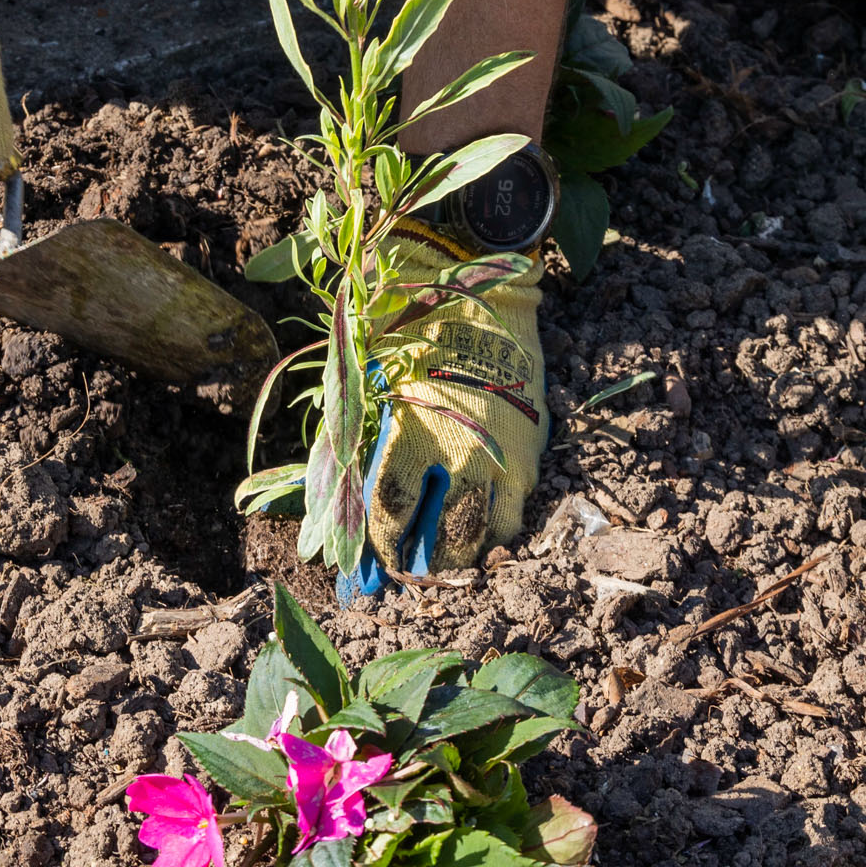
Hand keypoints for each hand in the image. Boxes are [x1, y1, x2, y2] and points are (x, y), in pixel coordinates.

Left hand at [355, 224, 546, 590]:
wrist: (485, 293)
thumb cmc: (415, 330)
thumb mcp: (377, 377)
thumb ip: (364, 435)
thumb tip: (337, 488)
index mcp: (410, 434)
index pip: (390, 511)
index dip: (380, 544)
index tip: (370, 562)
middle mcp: (456, 454)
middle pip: (438, 536)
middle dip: (420, 563)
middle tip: (408, 573)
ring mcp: (498, 458)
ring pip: (481, 535)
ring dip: (460, 559)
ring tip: (444, 568)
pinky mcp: (528, 454)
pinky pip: (514, 514)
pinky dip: (496, 535)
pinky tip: (481, 541)